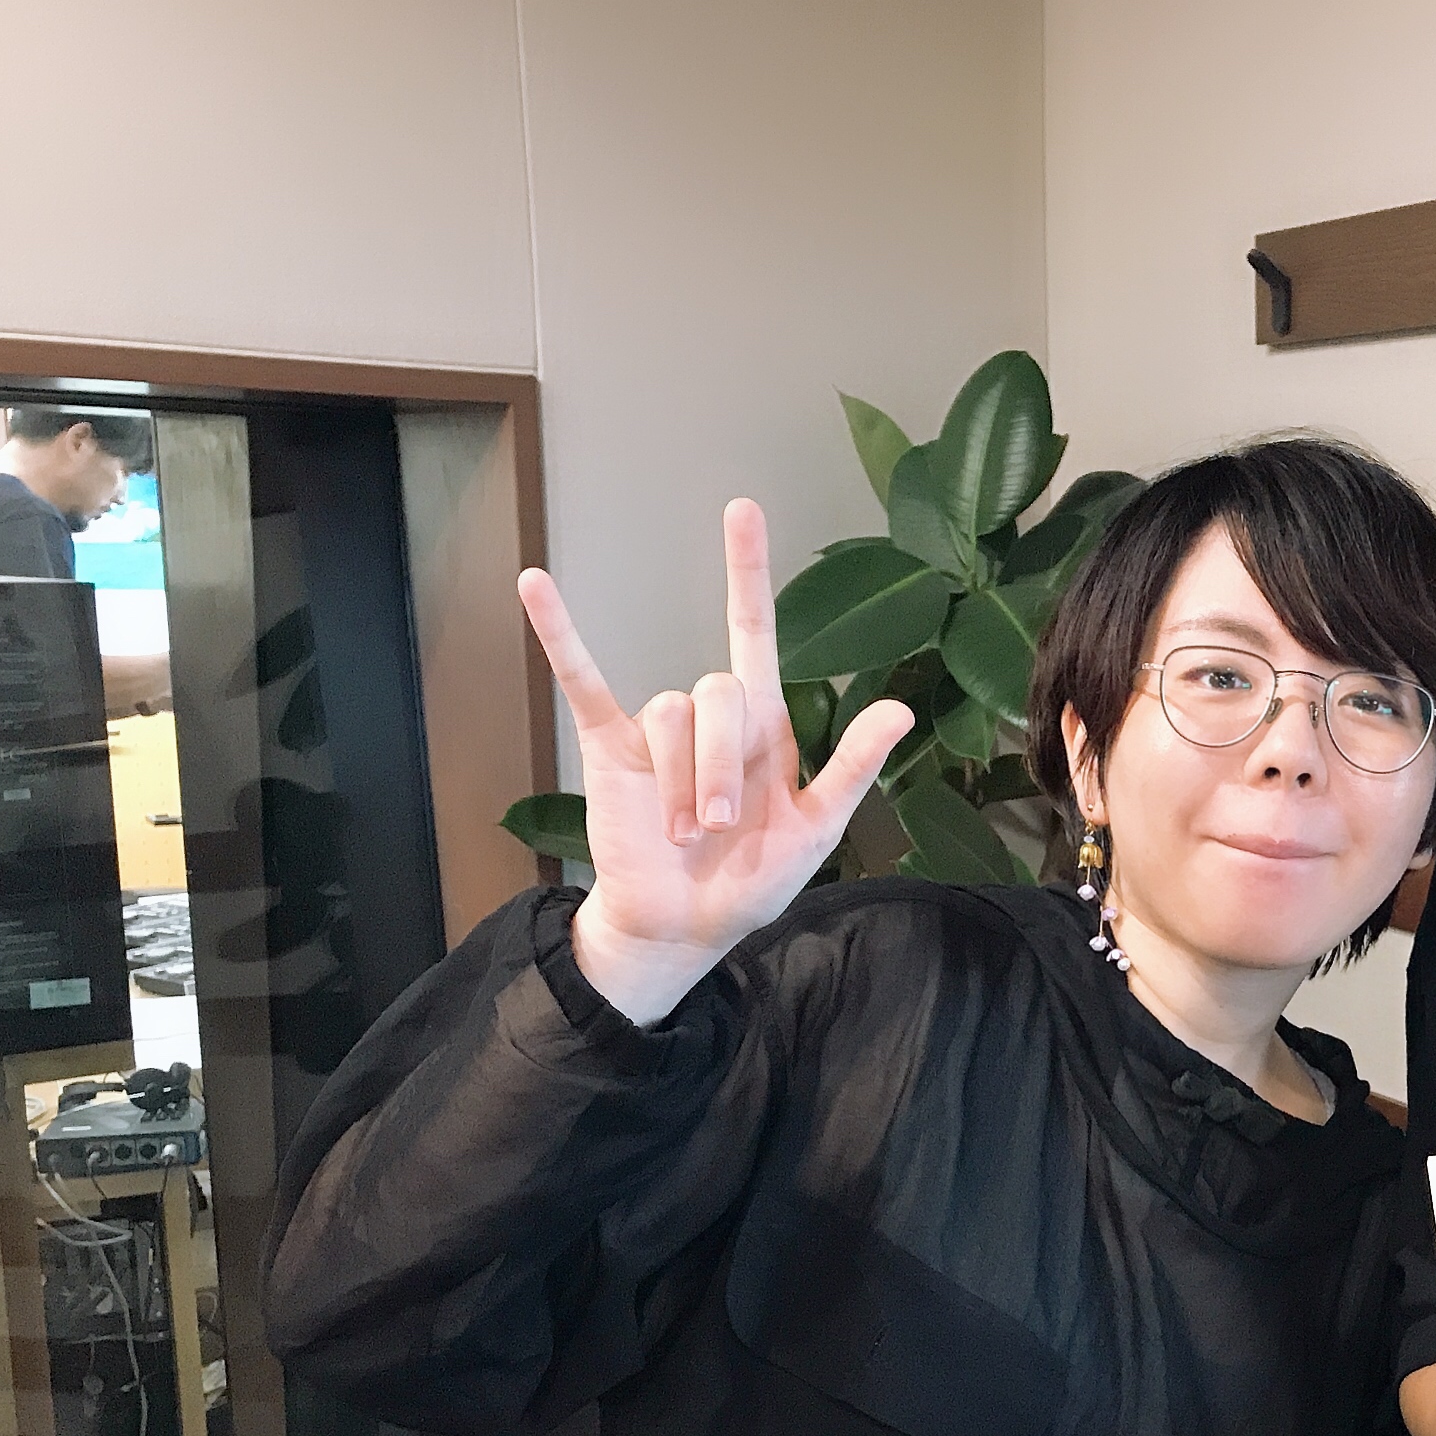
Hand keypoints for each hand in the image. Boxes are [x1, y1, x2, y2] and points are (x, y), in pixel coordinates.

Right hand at [519, 500, 914, 1023]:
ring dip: (678, 782)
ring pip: (669, 714)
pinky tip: (535, 584)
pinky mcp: (611, 748)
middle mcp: (712, 717)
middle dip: (719, 767)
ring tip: (684, 835)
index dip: (747, 572)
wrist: (687, 926)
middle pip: (718, 692)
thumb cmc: (755, 880)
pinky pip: (584, 681)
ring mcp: (658, 730)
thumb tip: (900, 707)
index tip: (741, 509)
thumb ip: (853, 765)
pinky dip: (560, 634)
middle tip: (718, 829)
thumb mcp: (818, 827)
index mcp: (765, 725)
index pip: (755, 632)